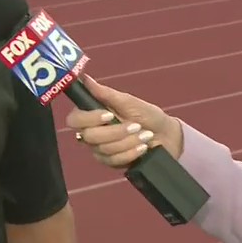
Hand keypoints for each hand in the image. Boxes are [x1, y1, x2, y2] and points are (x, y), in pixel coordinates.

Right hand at [64, 76, 183, 167]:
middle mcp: (93, 133)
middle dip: (115, 132)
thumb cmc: (147, 115)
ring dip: (128, 141)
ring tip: (145, 135)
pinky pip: (114, 161)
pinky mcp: (112, 163)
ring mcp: (101, 150)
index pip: (74, 120)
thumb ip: (105, 93)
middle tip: (136, 125)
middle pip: (88, 136)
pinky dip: (132, 152)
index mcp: (93, 115)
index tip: (108, 115)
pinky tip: (144, 147)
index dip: (88, 118)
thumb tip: (84, 78)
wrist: (167, 136)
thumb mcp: (128, 101)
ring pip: (104, 149)